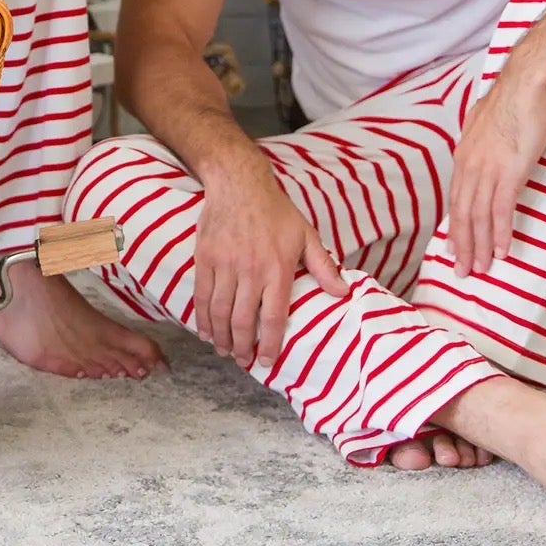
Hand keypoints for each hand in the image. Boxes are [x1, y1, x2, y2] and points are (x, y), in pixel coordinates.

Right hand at [194, 162, 347, 370]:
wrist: (239, 184)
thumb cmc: (275, 211)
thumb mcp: (305, 235)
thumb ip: (323, 266)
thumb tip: (342, 292)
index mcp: (278, 269)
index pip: (273, 317)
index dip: (269, 344)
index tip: (267, 361)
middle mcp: (251, 271)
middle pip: (243, 320)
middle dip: (242, 347)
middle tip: (243, 360)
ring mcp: (225, 265)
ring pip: (221, 312)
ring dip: (222, 337)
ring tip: (225, 351)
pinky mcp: (206, 258)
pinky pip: (202, 295)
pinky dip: (203, 318)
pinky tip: (206, 331)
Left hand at [447, 66, 545, 273]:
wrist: (527, 84)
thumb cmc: (512, 102)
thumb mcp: (486, 126)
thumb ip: (481, 146)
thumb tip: (483, 159)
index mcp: (464, 155)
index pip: (455, 198)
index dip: (454, 226)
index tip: (453, 248)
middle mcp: (470, 164)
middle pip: (462, 213)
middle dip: (462, 245)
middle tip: (463, 271)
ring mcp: (489, 169)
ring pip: (479, 216)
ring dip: (481, 245)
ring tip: (482, 269)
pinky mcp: (511, 171)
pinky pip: (502, 209)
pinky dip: (501, 232)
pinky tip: (503, 250)